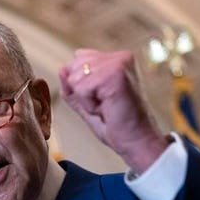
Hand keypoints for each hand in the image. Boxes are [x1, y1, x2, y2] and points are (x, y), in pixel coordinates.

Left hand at [59, 50, 169, 173]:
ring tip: (107, 107)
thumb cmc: (119, 126)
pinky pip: (82, 88)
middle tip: (106, 105)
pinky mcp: (115, 73)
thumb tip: (62, 70)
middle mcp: (119, 57)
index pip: (78, 59)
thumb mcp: (88, 104)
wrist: (137, 142)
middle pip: (74, 67)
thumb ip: (73, 88)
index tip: (104, 100)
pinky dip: (90, 105)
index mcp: (116, 60)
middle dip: (83, 92)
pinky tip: (108, 108)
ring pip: (76, 78)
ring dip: (87, 100)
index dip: (81, 85)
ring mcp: (118, 63)